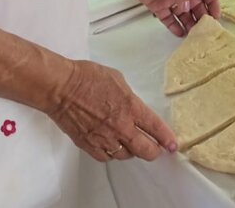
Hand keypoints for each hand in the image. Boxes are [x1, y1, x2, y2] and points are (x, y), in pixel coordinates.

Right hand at [45, 59, 176, 161]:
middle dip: (154, 151)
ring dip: (132, 151)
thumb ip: (129, 98)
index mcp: (131, 107)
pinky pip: (106, 157)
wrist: (62, 87)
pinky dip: (112, 154)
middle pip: (144, 149)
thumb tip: (132, 106)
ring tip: (133, 146)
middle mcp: (120, 126)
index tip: (172, 144)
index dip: (166, 138)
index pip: (155, 127)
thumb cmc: (88, 78)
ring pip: (125, 155)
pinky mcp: (88, 144)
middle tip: (157, 150)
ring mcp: (104, 138)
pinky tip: (113, 147)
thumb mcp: (119, 80)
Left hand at [107, 0, 218, 36]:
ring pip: (184, 15)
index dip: (213, 3)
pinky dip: (174, 26)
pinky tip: (180, 33)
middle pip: (197, 6)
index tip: (216, 15)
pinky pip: (168, 19)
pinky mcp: (158, 6)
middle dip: (202, 17)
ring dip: (190, 24)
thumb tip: (186, 7)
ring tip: (194, 34)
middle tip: (206, 29)